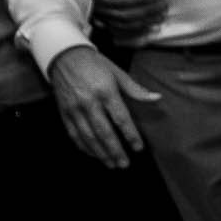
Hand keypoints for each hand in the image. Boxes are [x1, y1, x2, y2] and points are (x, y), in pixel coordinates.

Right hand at [46, 44, 159, 168]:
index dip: (130, 135)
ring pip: (88, 137)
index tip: (138, 148)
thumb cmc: (95, 64)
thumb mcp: (117, 73)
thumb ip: (135, 89)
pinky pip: (74, 134)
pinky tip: (94, 154)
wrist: (64, 56)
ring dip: (100, 153)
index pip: (121, 119)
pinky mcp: (64, 112)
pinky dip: (84, 147)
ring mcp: (74, 108)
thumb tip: (156, 98)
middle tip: (124, 164)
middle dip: (115, 151)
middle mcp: (89, 102)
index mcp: (106, 91)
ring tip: (111, 164)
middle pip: (103, 132)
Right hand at [86, 0, 168, 45]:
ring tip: (160, 18)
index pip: (121, 0)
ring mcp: (100, 18)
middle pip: (125, 15)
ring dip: (144, 23)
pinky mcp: (103, 23)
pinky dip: (135, 33)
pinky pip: (120, 32)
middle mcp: (97, 9)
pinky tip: (149, 30)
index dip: (140, 0)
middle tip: (164, 7)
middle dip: (147, 12)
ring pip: (123, 26)